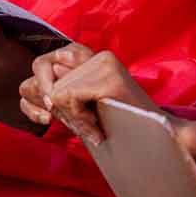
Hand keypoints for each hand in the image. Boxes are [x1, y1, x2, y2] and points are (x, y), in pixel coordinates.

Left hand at [19, 47, 165, 147]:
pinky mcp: (107, 76)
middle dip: (54, 108)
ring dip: (71, 118)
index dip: (36, 91)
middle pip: (44, 75)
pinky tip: (97, 128)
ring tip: (95, 128)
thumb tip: (34, 90)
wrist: (162, 141)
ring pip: (56, 90)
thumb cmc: (123, 129)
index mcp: (92, 59)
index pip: (44, 63)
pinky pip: (67, 96)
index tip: (45, 118)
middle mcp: (98, 56)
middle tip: (77, 125)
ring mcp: (103, 64)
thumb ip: (61, 95)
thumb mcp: (85, 109)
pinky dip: (78, 119)